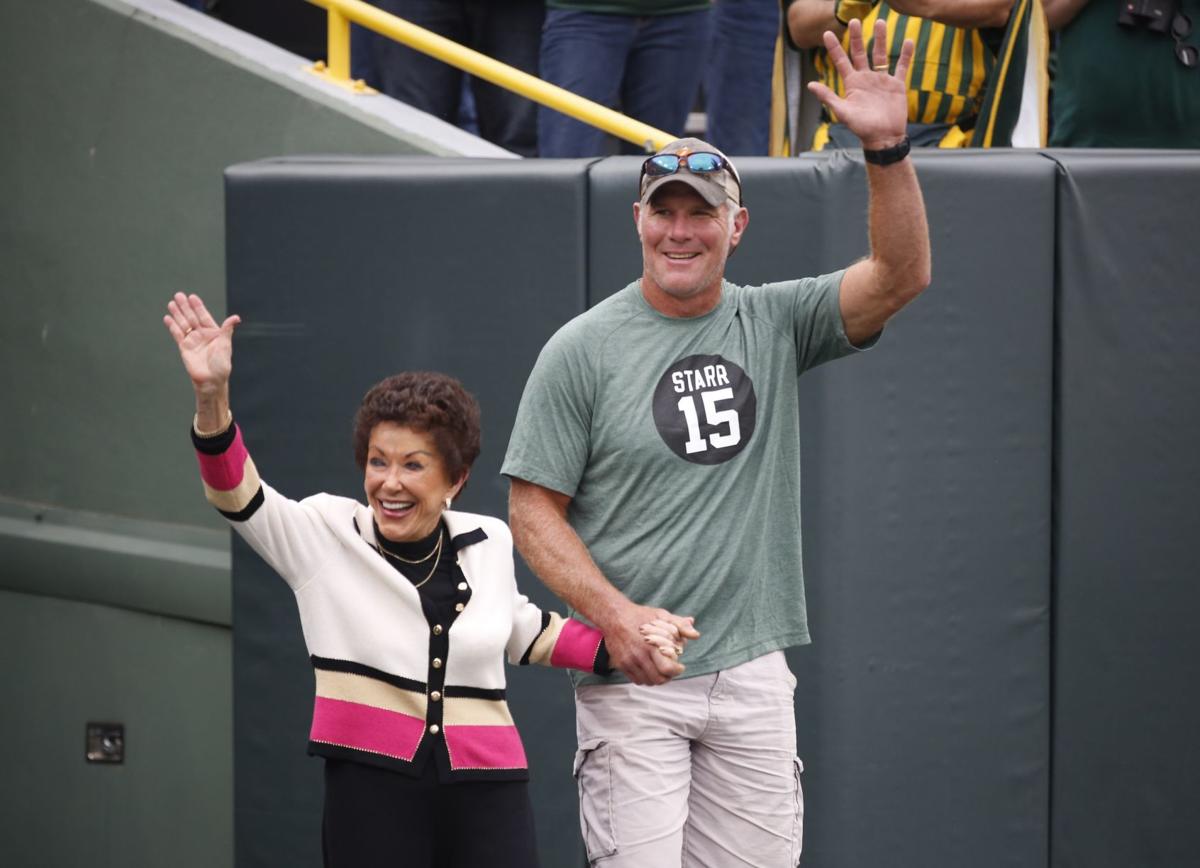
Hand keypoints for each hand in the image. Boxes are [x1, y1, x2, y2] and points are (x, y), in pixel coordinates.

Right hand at [163, 292, 240, 394]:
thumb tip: (236, 317)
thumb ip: (227, 330)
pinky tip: (167, 318)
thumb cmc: (221, 364)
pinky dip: (172, 326)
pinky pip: (177, 334)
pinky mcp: (184, 348)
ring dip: (177, 314)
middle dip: (185, 307)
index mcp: (214, 333)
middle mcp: (202, 335)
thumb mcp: (225, 345)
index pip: (204, 316)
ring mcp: (192, 340)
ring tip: (172, 303)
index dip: (198, 307)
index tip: (192, 297)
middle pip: (192, 317)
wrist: (211, 380)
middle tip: (178, 295)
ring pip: (183, 324)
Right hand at [603, 604, 699, 685]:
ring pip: (647, 681)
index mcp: (651, 645)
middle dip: (668, 677)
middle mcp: (639, 656)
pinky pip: (635, 680)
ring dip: (656, 679)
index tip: (680, 667)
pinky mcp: (620, 664)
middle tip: (671, 670)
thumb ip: (680, 625)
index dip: (676, 671)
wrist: (614, 616)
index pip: (667, 669)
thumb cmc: (640, 615)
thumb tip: (695, 634)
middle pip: (658, 679)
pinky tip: (649, 670)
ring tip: (661, 671)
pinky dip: (644, 679)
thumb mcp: (662, 616)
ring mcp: (628, 662)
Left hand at [807, 18, 912, 149]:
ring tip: (881, 22)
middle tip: (855, 20)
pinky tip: (908, 41)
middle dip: (857, 37)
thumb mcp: (843, 112)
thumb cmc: (862, 128)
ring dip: (881, 39)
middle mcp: (865, 79)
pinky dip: (905, 55)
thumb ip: (828, 97)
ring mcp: (881, 80)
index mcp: (852, 84)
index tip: (828, 33)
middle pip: (860, 53)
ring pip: (880, 55)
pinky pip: (901, 66)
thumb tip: (810, 85)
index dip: (834, 48)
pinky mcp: (896, 85)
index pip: (841, 61)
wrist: (884, 138)